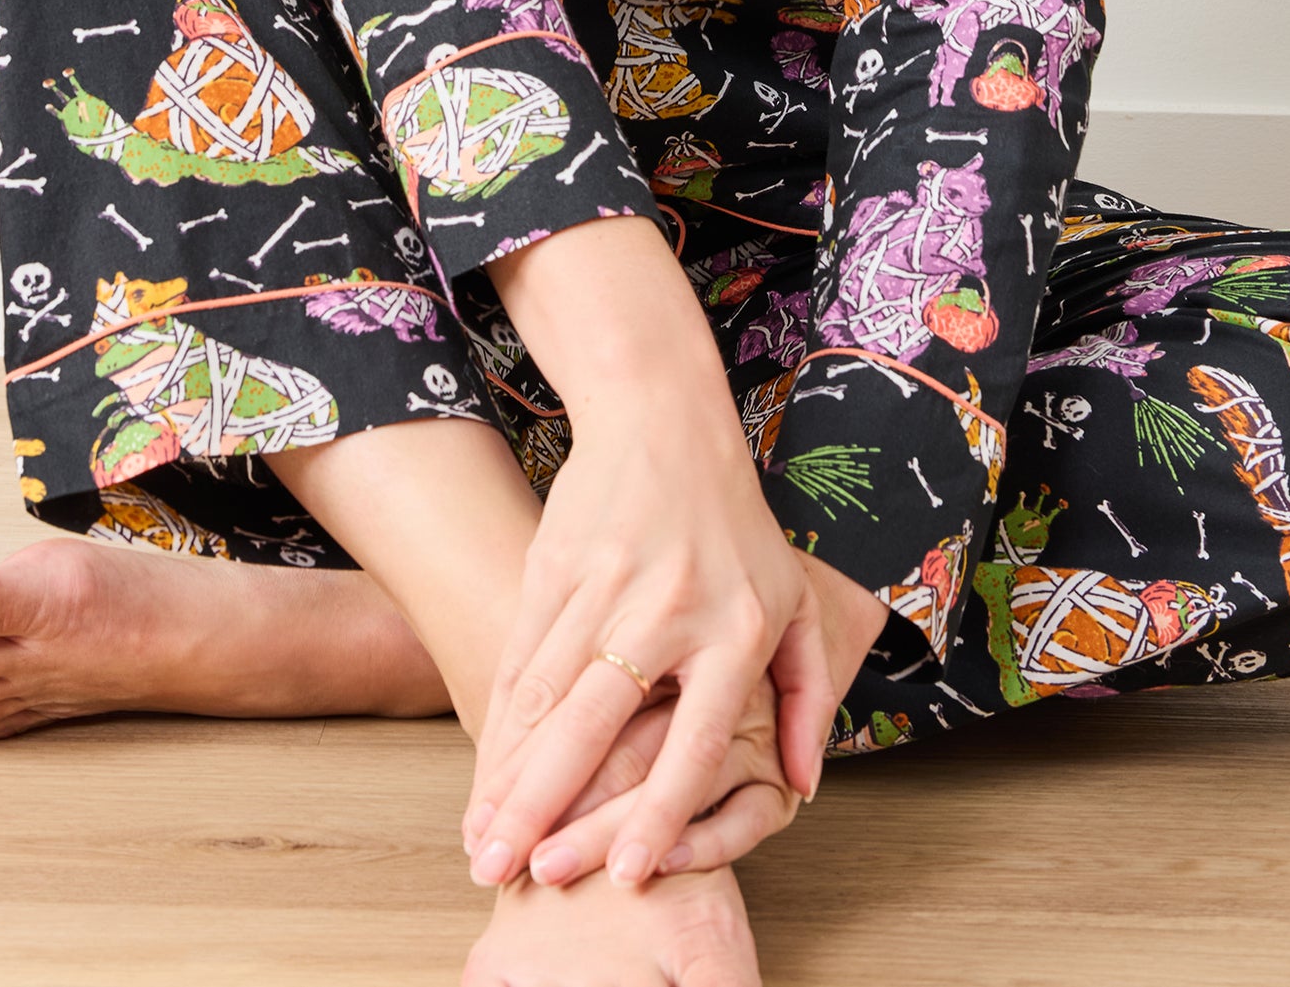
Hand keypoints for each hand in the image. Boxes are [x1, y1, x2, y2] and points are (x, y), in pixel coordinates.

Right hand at [473, 550, 888, 886]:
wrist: (662, 418)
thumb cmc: (737, 523)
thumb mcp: (794, 600)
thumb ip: (805, 696)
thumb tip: (802, 786)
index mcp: (735, 630)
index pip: (691, 740)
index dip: (657, 811)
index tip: (624, 872)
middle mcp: (666, 612)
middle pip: (597, 723)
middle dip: (547, 805)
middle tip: (510, 872)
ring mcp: (603, 587)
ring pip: (546, 696)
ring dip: (509, 774)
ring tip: (483, 838)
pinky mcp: (554, 567)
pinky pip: (522, 657)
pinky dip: (501, 721)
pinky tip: (486, 772)